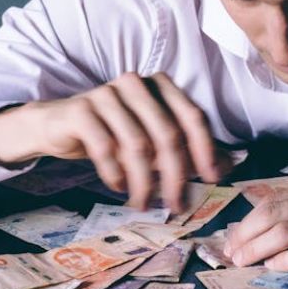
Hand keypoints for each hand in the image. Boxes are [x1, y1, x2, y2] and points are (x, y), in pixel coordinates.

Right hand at [0, 72, 233, 209]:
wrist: (59, 125)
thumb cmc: (114, 132)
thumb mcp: (153, 138)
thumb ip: (188, 148)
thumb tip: (228, 166)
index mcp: (161, 84)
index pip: (193, 117)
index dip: (206, 149)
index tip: (213, 180)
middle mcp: (137, 83)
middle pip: (168, 134)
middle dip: (175, 175)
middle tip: (176, 205)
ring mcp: (107, 93)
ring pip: (138, 145)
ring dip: (144, 182)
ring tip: (143, 203)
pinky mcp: (81, 109)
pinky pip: (105, 147)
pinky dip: (115, 173)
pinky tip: (119, 186)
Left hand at [224, 174, 287, 269]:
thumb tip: (286, 216)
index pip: (276, 199)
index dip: (250, 219)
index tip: (235, 236)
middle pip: (273, 213)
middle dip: (246, 234)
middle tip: (230, 253)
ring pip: (285, 230)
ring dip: (258, 248)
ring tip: (242, 262)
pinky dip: (286, 259)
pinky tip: (273, 268)